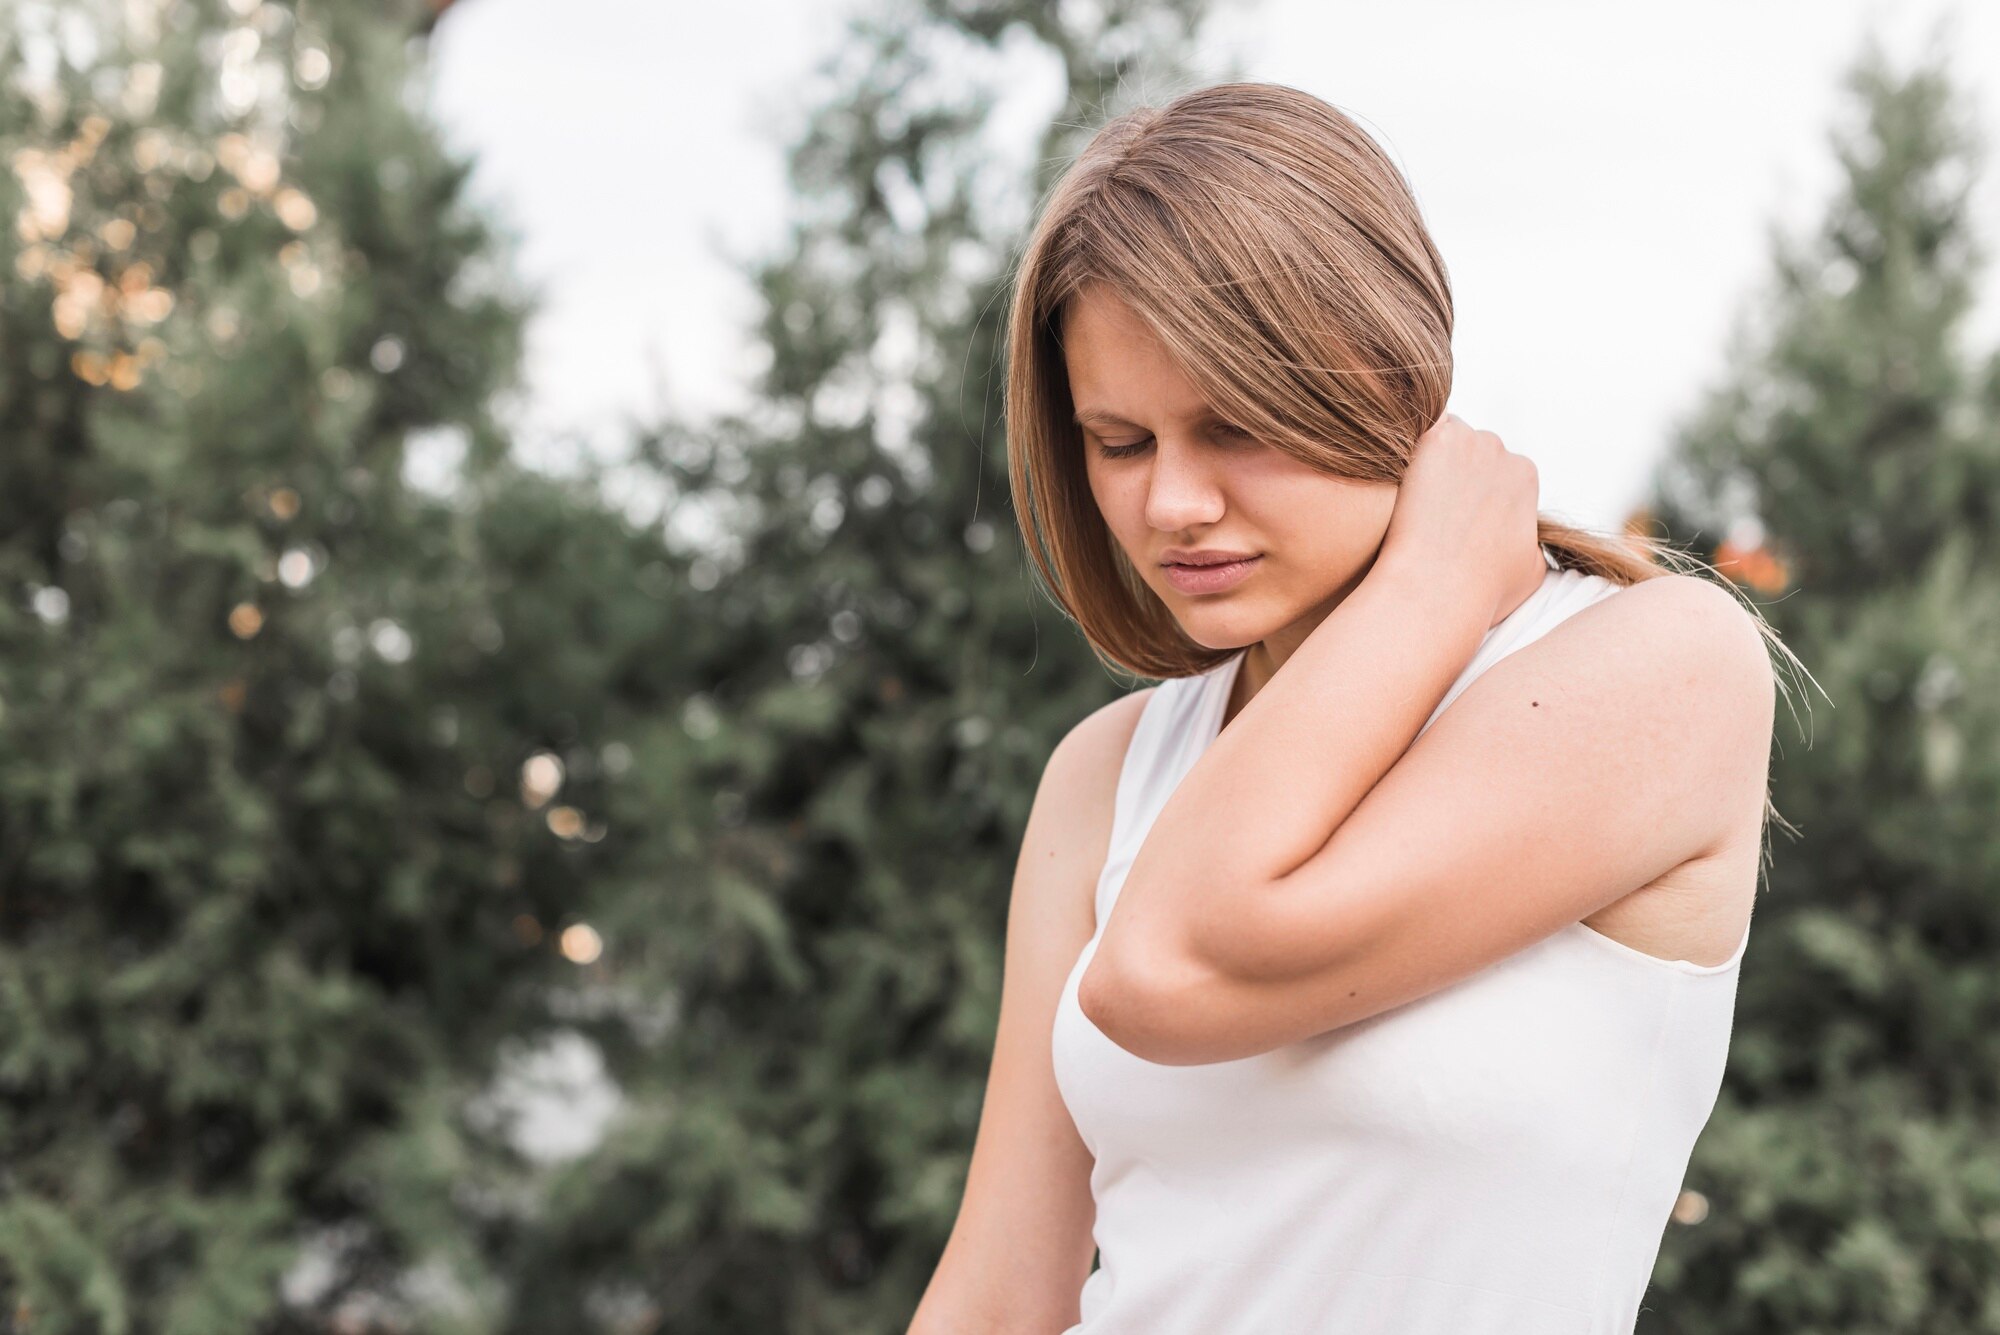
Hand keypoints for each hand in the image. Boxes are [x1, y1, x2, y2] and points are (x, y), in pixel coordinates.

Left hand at [1376, 412, 1545, 627]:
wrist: (1436, 587)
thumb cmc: (1480, 589)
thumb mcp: (1531, 571)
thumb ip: (1529, 543)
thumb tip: (1524, 539)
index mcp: (1525, 476)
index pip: (1493, 467)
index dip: (1469, 488)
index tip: (1448, 509)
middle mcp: (1501, 451)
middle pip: (1468, 447)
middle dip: (1450, 470)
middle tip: (1425, 502)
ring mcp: (1468, 442)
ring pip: (1442, 437)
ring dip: (1429, 458)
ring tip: (1408, 494)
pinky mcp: (1434, 440)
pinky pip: (1417, 429)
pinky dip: (1408, 448)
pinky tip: (1397, 478)